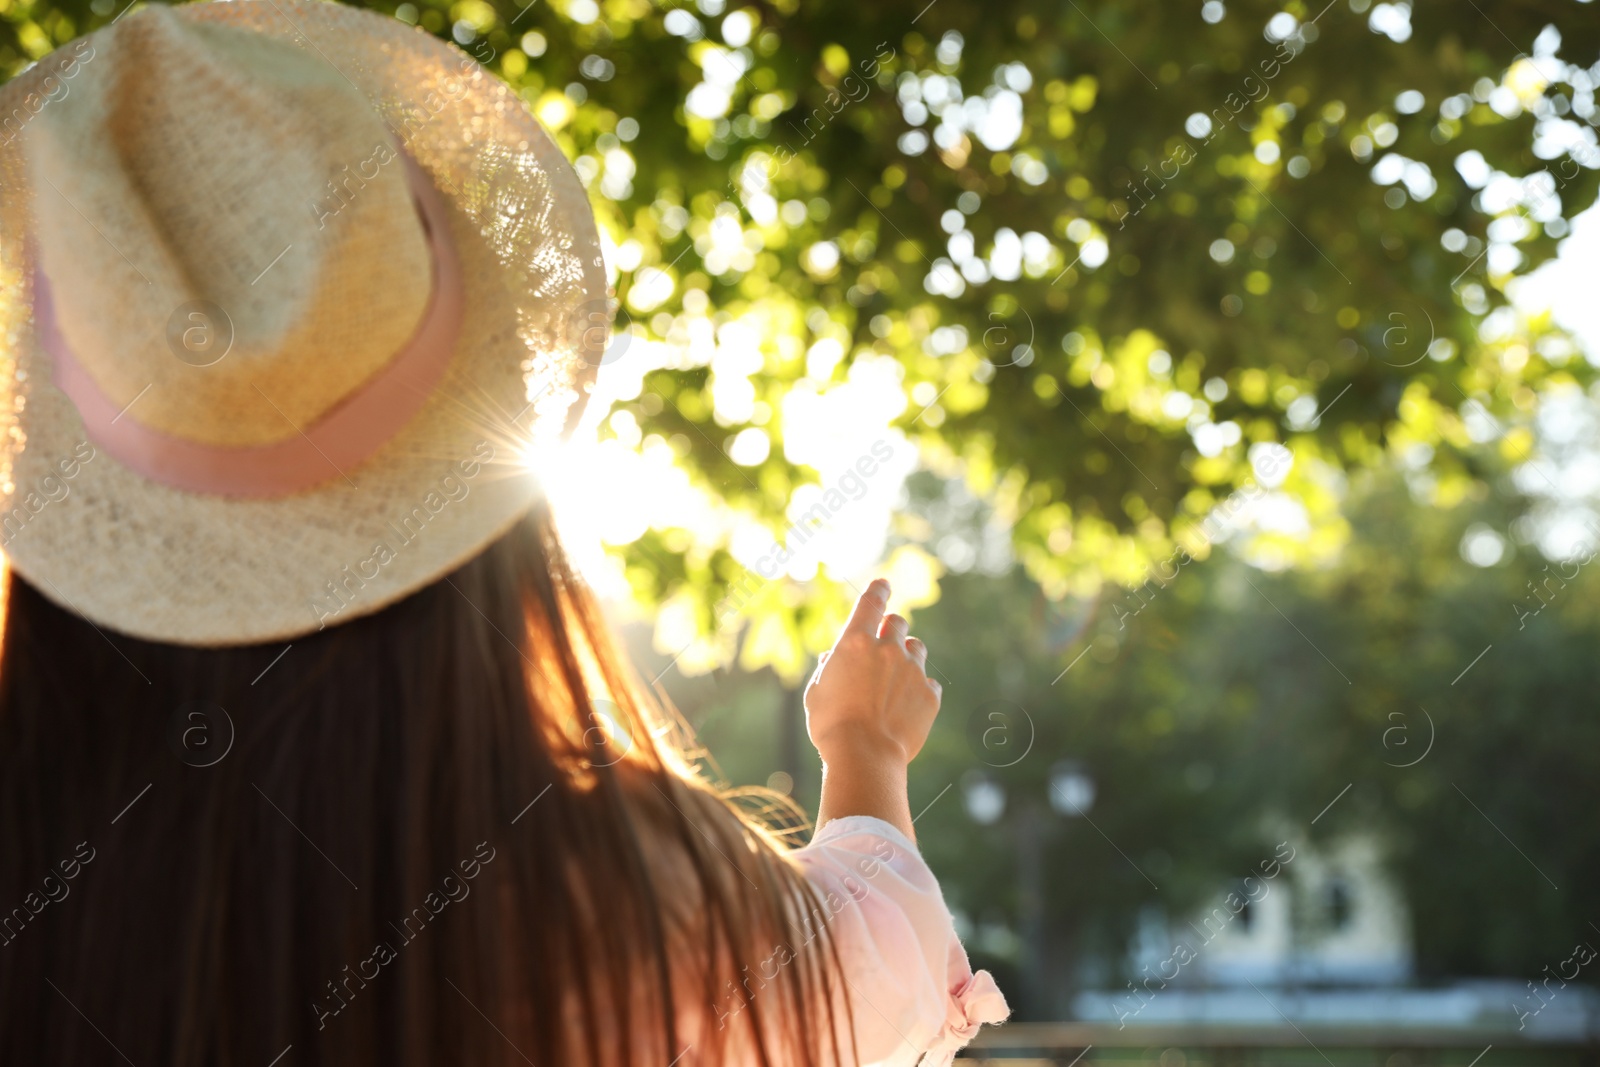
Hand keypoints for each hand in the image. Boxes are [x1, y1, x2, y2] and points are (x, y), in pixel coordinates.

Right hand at [805, 581, 940, 839]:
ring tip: (894, 679)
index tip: (883, 584)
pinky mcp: (930, 695)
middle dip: (890, 630)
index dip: (878, 590)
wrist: (865, 757)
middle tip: (882, 647)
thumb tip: (832, 658)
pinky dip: (918, 688)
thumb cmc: (832, 726)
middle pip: (897, 623)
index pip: (871, 602)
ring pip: (916, 649)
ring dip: (906, 656)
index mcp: (856, 643)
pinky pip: (928, 682)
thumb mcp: (816, 693)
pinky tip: (905, 706)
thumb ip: (828, 669)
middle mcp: (888, 650)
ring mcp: (913, 671)